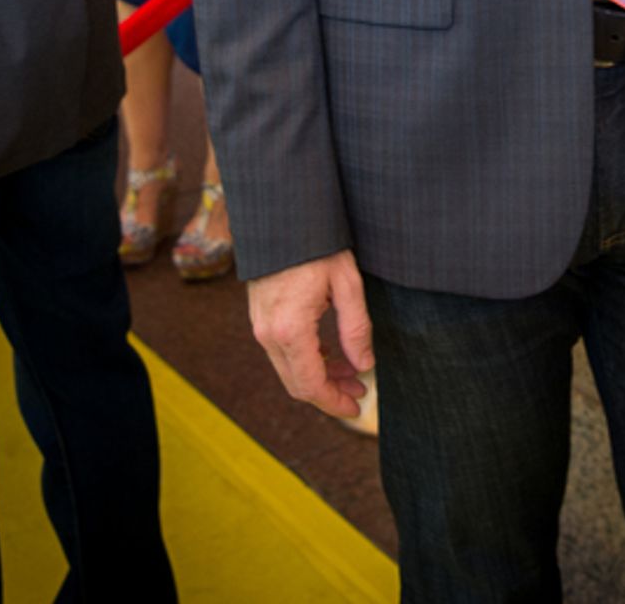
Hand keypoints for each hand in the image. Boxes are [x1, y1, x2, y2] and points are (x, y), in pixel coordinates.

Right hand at [248, 250, 374, 418]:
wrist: (283, 216)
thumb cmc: (318, 244)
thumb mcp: (347, 283)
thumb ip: (356, 328)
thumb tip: (364, 365)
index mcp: (291, 329)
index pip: (311, 385)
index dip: (334, 403)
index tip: (357, 408)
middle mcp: (269, 334)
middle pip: (297, 384)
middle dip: (330, 392)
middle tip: (360, 389)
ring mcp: (260, 326)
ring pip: (289, 369)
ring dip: (319, 376)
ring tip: (351, 370)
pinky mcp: (259, 317)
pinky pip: (281, 352)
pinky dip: (305, 359)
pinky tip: (330, 352)